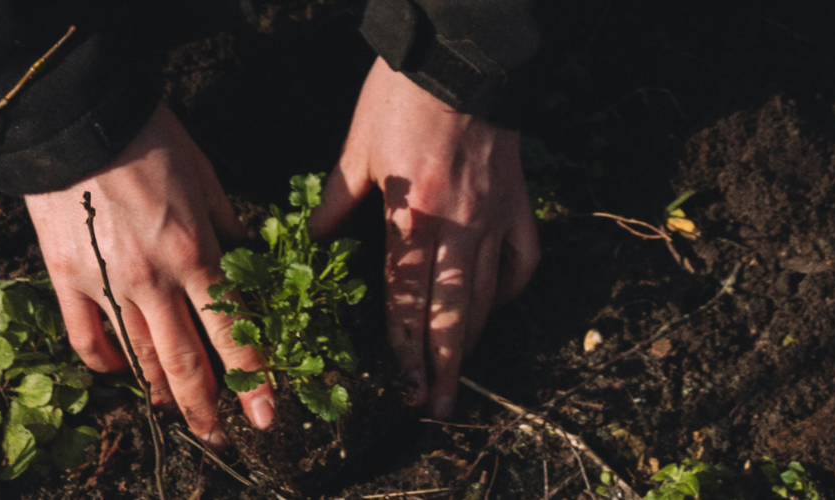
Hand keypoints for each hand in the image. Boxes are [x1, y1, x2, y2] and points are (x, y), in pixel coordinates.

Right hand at [26, 105, 275, 446]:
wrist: (74, 119)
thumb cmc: (148, 137)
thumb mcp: (206, 176)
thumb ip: (227, 226)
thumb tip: (248, 260)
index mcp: (194, 252)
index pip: (231, 330)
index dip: (252, 377)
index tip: (265, 414)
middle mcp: (152, 279)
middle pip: (185, 362)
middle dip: (206, 406)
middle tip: (219, 436)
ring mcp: (105, 284)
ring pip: (139, 357)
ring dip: (160, 391)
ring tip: (175, 411)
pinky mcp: (66, 279)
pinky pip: (86, 339)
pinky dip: (106, 363)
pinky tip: (122, 371)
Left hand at [310, 58, 539, 418]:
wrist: (460, 57)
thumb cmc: (402, 96)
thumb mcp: (356, 147)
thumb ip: (336, 201)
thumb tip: (311, 241)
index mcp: (412, 217)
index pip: (407, 302)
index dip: (405, 352)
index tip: (403, 390)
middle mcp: (457, 227)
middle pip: (452, 314)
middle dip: (442, 369)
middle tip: (437, 409)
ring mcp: (494, 217)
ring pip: (488, 296)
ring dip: (472, 341)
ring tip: (460, 376)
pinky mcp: (518, 202)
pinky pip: (523, 259)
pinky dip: (512, 289)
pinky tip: (498, 307)